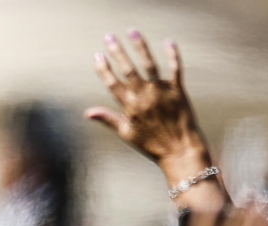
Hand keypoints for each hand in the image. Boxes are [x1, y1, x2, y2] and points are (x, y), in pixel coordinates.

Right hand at [88, 31, 216, 191]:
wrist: (180, 151)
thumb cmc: (153, 145)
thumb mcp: (127, 134)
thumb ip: (108, 119)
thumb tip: (87, 113)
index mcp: (130, 107)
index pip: (112, 83)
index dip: (103, 69)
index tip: (97, 56)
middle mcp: (144, 96)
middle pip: (128, 69)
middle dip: (117, 52)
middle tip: (109, 37)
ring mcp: (161, 92)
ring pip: (149, 64)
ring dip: (140, 46)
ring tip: (132, 31)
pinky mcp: (178, 91)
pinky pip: (175, 69)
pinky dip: (173, 54)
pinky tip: (169, 41)